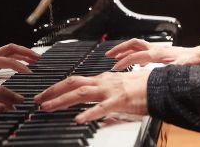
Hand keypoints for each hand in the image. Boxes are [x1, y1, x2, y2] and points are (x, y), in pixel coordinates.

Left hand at [0, 43, 40, 79]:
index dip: (19, 65)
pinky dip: (17, 55)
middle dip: (26, 52)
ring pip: (11, 49)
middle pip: (12, 48)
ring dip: (24, 52)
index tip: (29, 71)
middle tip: (38, 58)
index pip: (7, 60)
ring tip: (36, 59)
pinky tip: (23, 61)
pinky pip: (7, 54)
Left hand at [34, 71, 150, 122]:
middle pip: (72, 83)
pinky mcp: (120, 100)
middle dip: (53, 91)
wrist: (161, 87)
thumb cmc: (144, 90)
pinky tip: (78, 120)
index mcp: (104, 80)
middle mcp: (104, 82)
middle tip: (38, 100)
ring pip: (81, 93)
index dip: (58, 87)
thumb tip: (94, 116)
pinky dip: (88, 113)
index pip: (76, 81)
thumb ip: (105, 105)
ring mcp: (110, 90)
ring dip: (62, 100)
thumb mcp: (120, 96)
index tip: (45, 95)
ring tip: (48, 107)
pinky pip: (101, 107)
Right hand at [106, 38, 199, 69]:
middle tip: (108, 55)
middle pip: (132, 44)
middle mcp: (155, 49)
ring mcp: (157, 50)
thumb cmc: (192, 61)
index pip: (135, 55)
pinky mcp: (160, 53)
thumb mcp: (182, 66)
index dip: (124, 61)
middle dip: (119, 49)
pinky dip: (136, 55)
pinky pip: (144, 51)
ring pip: (136, 46)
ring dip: (125, 50)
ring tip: (116, 56)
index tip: (115, 68)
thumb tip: (164, 74)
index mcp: (157, 53)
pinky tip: (136, 64)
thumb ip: (172, 69)